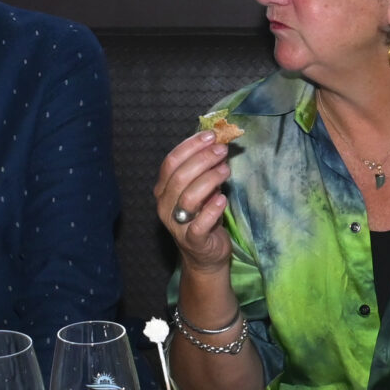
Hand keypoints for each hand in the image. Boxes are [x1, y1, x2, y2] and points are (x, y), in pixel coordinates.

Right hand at [154, 130, 233, 272]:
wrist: (205, 254)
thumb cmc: (203, 216)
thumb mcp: (202, 189)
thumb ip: (204, 169)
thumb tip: (218, 142)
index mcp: (164, 189)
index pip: (171, 162)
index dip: (190, 146)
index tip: (210, 135)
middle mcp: (165, 206)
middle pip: (179, 177)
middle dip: (203, 159)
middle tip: (222, 150)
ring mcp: (177, 225)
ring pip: (189, 198)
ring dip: (209, 179)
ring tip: (226, 171)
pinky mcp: (192, 241)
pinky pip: (199, 224)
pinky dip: (212, 210)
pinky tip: (223, 198)